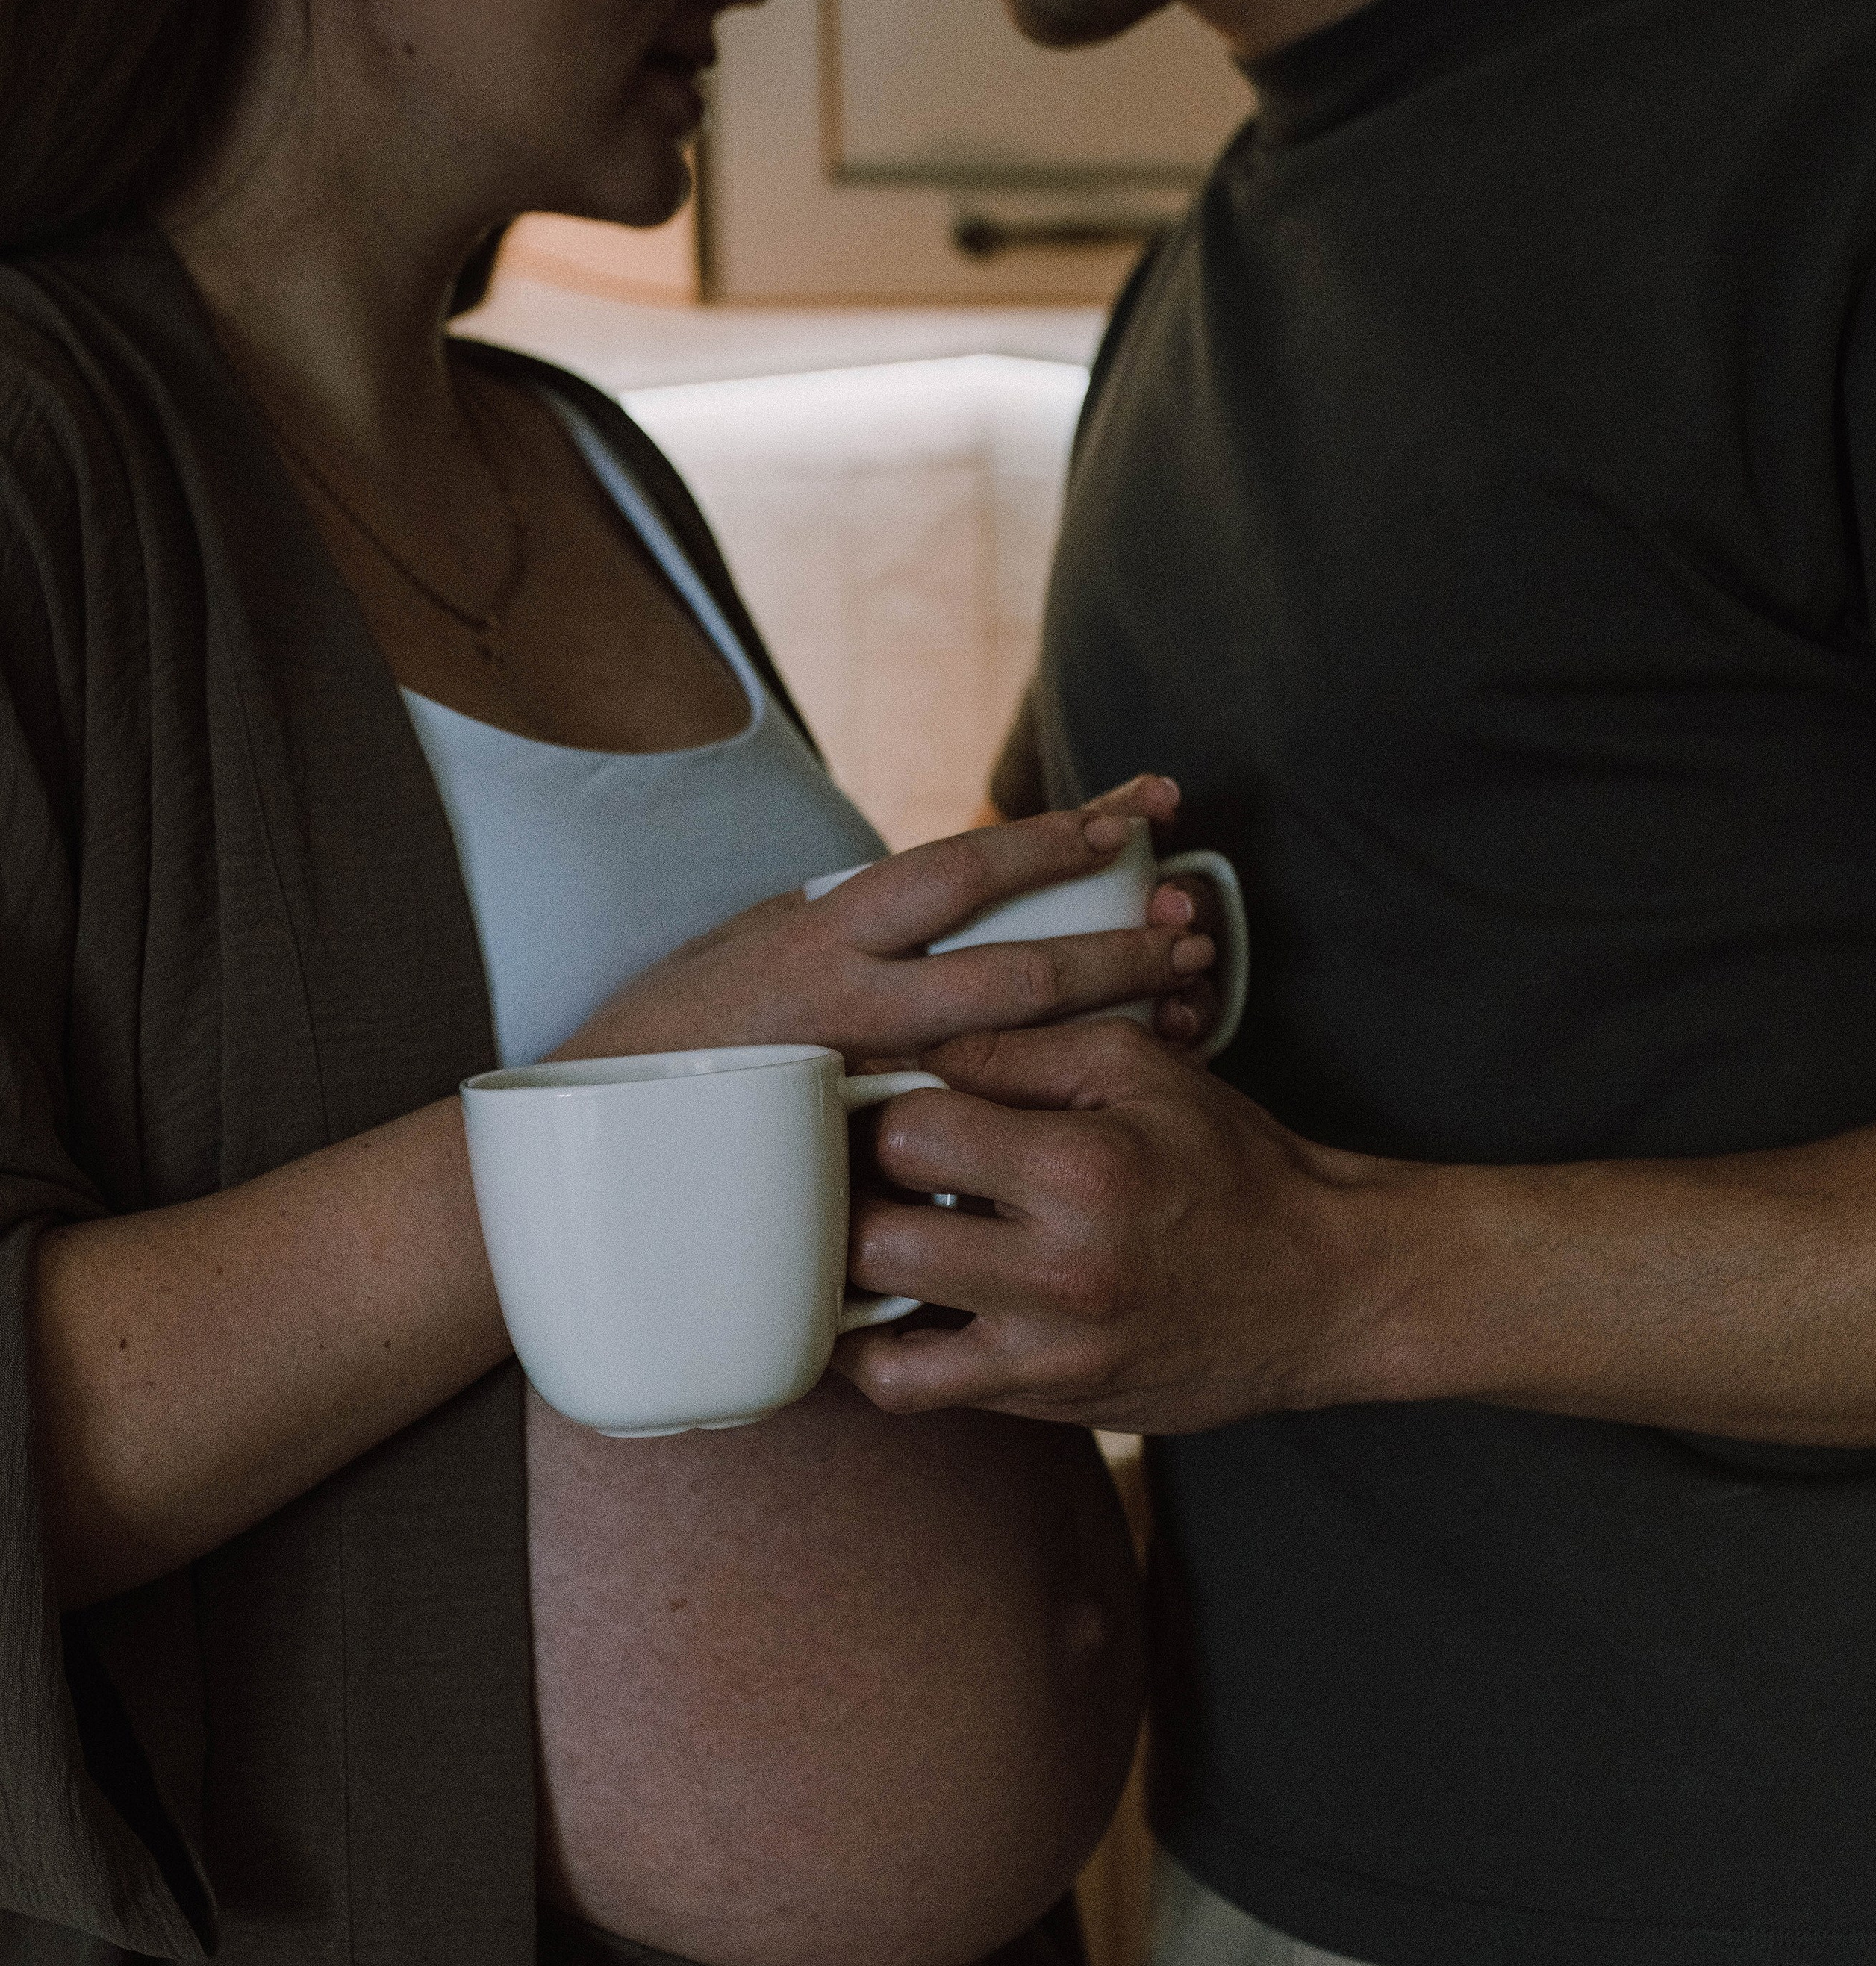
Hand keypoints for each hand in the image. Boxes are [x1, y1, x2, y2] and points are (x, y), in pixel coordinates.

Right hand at [554, 778, 1215, 1066]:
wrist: (587, 1130)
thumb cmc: (675, 1028)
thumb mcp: (756, 942)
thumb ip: (849, 924)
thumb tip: (933, 889)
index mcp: (829, 928)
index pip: (963, 866)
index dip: (1056, 837)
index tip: (1136, 811)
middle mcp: (851, 1000)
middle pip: (1015, 966)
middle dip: (1115, 941)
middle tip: (1197, 923)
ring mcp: (860, 1084)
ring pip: (1010, 1050)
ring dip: (1105, 1019)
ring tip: (1189, 1000)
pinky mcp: (858, 1155)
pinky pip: (973, 1126)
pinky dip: (1046, 1109)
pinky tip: (1111, 1100)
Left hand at [830, 1018, 1404, 1432]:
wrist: (1321, 1289)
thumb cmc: (1232, 1166)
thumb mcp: (1145, 1072)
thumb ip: (1023, 1049)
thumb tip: (910, 1042)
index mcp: (1083, 1170)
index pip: (910, 1130)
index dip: (874, 1104)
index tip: (868, 1095)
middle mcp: (1059, 1272)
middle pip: (873, 1235)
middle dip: (845, 1196)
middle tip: (842, 1168)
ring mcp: (1047, 1352)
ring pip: (873, 1334)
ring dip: (842, 1281)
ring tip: (844, 1233)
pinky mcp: (1043, 1402)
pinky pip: (915, 1391)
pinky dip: (874, 1353)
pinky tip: (869, 1309)